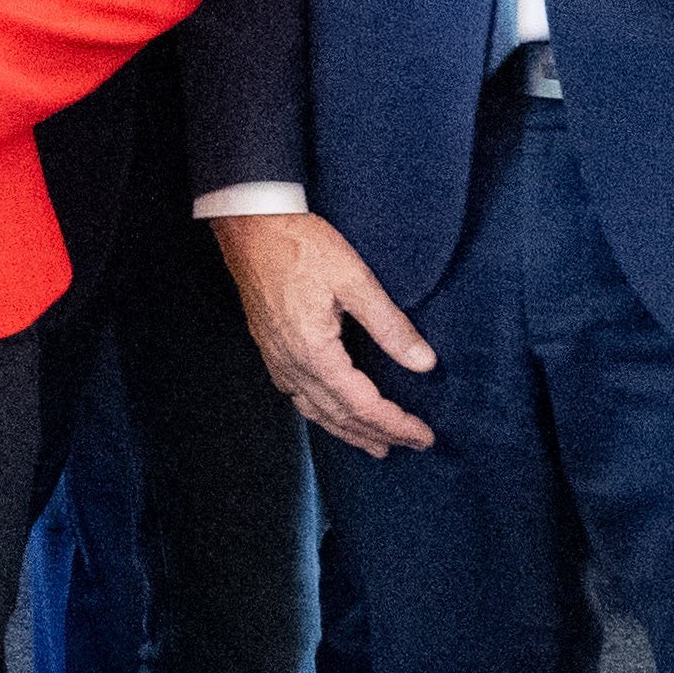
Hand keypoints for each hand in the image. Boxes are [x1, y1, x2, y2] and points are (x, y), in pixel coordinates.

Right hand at [210, 210, 435, 456]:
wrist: (249, 226)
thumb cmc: (300, 245)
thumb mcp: (355, 280)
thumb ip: (390, 325)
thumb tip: (424, 363)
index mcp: (315, 352)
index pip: (363, 405)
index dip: (396, 424)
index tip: (423, 436)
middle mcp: (293, 365)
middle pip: (339, 416)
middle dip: (376, 434)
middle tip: (408, 446)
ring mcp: (277, 359)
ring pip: (315, 412)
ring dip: (347, 431)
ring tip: (374, 444)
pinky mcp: (270, 349)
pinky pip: (298, 396)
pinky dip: (321, 414)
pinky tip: (330, 412)